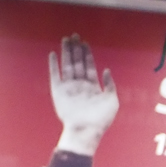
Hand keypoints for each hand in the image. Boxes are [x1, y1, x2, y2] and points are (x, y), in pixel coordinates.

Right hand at [50, 34, 117, 155]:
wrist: (86, 131)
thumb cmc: (101, 119)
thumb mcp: (112, 101)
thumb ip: (110, 85)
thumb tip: (106, 70)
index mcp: (92, 87)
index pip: (89, 66)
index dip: (87, 54)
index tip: (84, 42)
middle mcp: (80, 85)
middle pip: (77, 62)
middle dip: (76, 49)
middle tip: (74, 35)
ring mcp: (69, 88)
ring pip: (67, 65)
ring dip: (66, 53)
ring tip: (65, 40)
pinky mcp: (58, 92)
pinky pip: (55, 76)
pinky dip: (53, 65)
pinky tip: (53, 54)